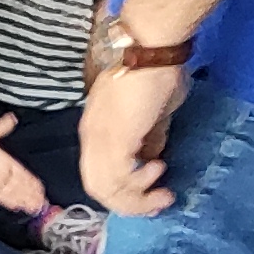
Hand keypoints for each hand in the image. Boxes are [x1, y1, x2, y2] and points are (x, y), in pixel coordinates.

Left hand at [83, 56, 191, 217]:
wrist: (151, 50)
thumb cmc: (155, 74)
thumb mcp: (154, 114)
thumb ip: (150, 138)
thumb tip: (152, 156)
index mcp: (96, 131)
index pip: (99, 173)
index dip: (123, 189)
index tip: (153, 189)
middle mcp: (91, 138)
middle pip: (97, 187)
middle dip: (130, 203)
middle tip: (159, 200)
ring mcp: (99, 139)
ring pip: (105, 188)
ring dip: (136, 199)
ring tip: (162, 190)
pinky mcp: (114, 139)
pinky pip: (118, 178)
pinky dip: (138, 187)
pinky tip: (158, 171)